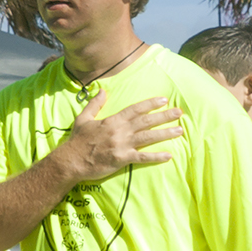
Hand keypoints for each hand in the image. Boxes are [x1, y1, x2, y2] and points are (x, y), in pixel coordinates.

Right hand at [57, 91, 180, 182]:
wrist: (71, 160)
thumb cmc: (77, 140)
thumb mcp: (83, 118)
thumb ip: (95, 104)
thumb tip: (101, 90)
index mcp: (111, 120)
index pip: (134, 109)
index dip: (150, 104)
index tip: (163, 100)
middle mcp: (119, 131)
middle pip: (146, 121)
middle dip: (164, 116)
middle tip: (180, 113)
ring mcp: (122, 145)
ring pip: (148, 137)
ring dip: (165, 133)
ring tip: (180, 130)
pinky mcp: (122, 159)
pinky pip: (143, 157)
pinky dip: (156, 156)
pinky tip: (168, 155)